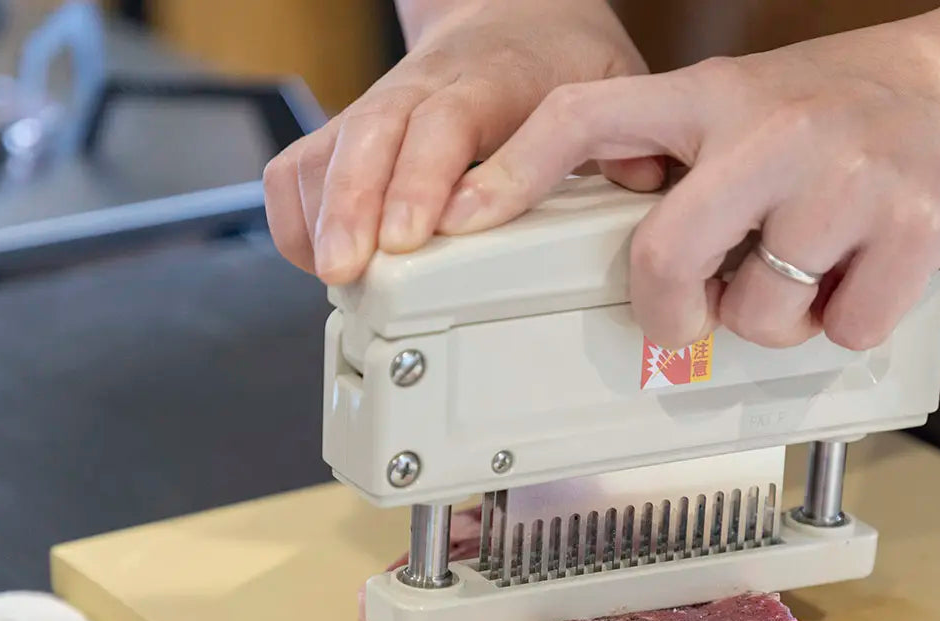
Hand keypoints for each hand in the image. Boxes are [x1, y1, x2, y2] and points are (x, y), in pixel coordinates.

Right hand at [262, 0, 657, 285]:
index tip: (414, 232)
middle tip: (353, 268)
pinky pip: (301, 166)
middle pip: (373, 134)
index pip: (447, 121)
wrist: (513, 14)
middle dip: (354, 204)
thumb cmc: (556, 63)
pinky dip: (298, 214)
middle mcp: (422, 89)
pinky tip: (319, 258)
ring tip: (331, 275)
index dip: (424, 177)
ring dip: (321, 215)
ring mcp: (381, 108)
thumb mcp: (608, 85)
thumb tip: (640, 179)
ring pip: (328, 149)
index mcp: (489, 80)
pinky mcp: (350, 132)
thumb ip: (621, 134)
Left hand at [435, 11, 939, 350]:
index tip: (458, 219)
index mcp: (714, 95)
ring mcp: (844, 179)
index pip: (585, 116)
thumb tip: (622, 254)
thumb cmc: (851, 112)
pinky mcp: (914, 226)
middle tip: (687, 317)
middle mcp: (771, 130)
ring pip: (758, 314)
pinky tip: (865, 275)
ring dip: (776, 321)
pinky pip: (843, 330)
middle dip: (667, 311)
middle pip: (664, 255)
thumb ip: (684, 163)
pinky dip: (849, 326)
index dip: (511, 172)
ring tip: (808, 272)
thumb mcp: (752, 107)